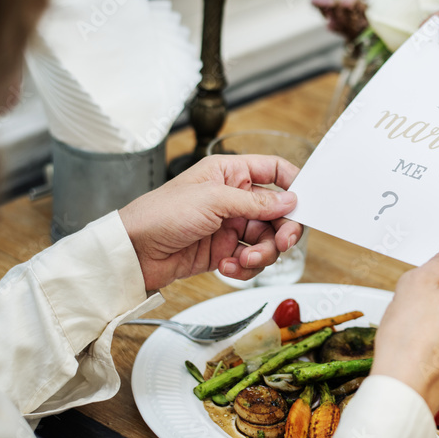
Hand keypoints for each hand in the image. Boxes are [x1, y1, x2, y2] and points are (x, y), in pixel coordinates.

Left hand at [118, 154, 303, 291]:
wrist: (133, 252)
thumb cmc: (161, 213)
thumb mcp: (213, 200)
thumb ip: (255, 203)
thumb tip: (290, 201)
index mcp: (230, 173)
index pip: (274, 170)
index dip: (293, 184)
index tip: (305, 204)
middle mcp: (234, 197)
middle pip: (278, 212)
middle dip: (283, 230)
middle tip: (283, 243)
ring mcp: (230, 226)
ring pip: (267, 239)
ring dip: (262, 253)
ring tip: (244, 261)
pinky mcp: (224, 251)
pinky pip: (250, 259)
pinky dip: (244, 267)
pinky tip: (227, 266)